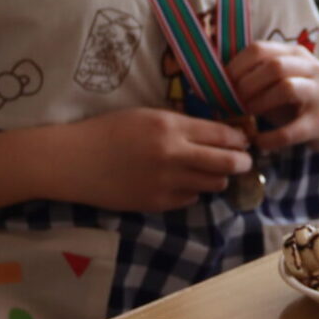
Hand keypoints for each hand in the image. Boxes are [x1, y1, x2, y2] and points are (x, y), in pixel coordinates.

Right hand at [57, 107, 251, 211]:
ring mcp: (166, 183)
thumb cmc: (108, 131)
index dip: (239, 139)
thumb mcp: (147, 115)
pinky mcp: (156, 203)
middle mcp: (173, 156)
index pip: (222, 136)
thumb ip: (181, 124)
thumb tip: (215, 134)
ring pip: (212, 184)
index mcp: (171, 127)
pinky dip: (193, 191)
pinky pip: (190, 199)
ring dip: (218, 178)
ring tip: (214, 171)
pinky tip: (183, 182)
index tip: (245, 140)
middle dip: (242, 162)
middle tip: (244, 161)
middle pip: (227, 164)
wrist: (74, 161)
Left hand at [228, 40, 318, 153]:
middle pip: (274, 66)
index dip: (236, 67)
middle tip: (230, 102)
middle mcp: (311, 69)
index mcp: (296, 54)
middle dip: (246, 85)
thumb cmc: (299, 99)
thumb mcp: (280, 80)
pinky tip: (259, 141)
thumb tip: (214, 86)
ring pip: (286, 88)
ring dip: (258, 104)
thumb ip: (255, 78)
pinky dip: (270, 138)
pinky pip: (292, 130)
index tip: (220, 85)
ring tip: (245, 116)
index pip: (260, 49)